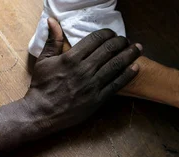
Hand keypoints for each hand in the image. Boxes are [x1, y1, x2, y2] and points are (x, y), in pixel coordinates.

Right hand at [24, 18, 141, 129]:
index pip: (95, 39)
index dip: (107, 34)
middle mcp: (84, 70)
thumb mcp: (43, 61)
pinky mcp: (97, 100)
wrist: (41, 113)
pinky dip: (127, 75)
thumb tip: (52, 21)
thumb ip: (52, 40)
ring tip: (137, 49)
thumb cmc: (41, 86)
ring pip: (115, 65)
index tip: (112, 33)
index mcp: (71, 58)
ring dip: (129, 55)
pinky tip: (135, 68)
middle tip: (126, 40)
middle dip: (121, 42)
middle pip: (109, 50)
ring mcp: (92, 85)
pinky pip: (116, 85)